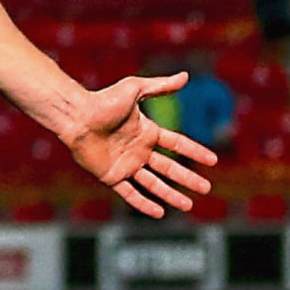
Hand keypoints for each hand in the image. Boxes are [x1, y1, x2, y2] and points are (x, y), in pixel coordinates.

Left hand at [61, 72, 218, 217]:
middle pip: (169, 167)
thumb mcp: (135, 89)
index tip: (213, 161)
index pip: (177, 143)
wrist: (76, 116)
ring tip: (188, 205)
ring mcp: (125, 165)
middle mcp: (138, 150)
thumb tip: (186, 76)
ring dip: (170, 195)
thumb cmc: (102, 100)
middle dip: (188, 178)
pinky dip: (144, 204)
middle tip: (206, 189)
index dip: (195, 151)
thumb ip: (160, 86)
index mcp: (146, 131)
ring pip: (153, 184)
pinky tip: (159, 213)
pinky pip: (130, 194)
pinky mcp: (111, 176)